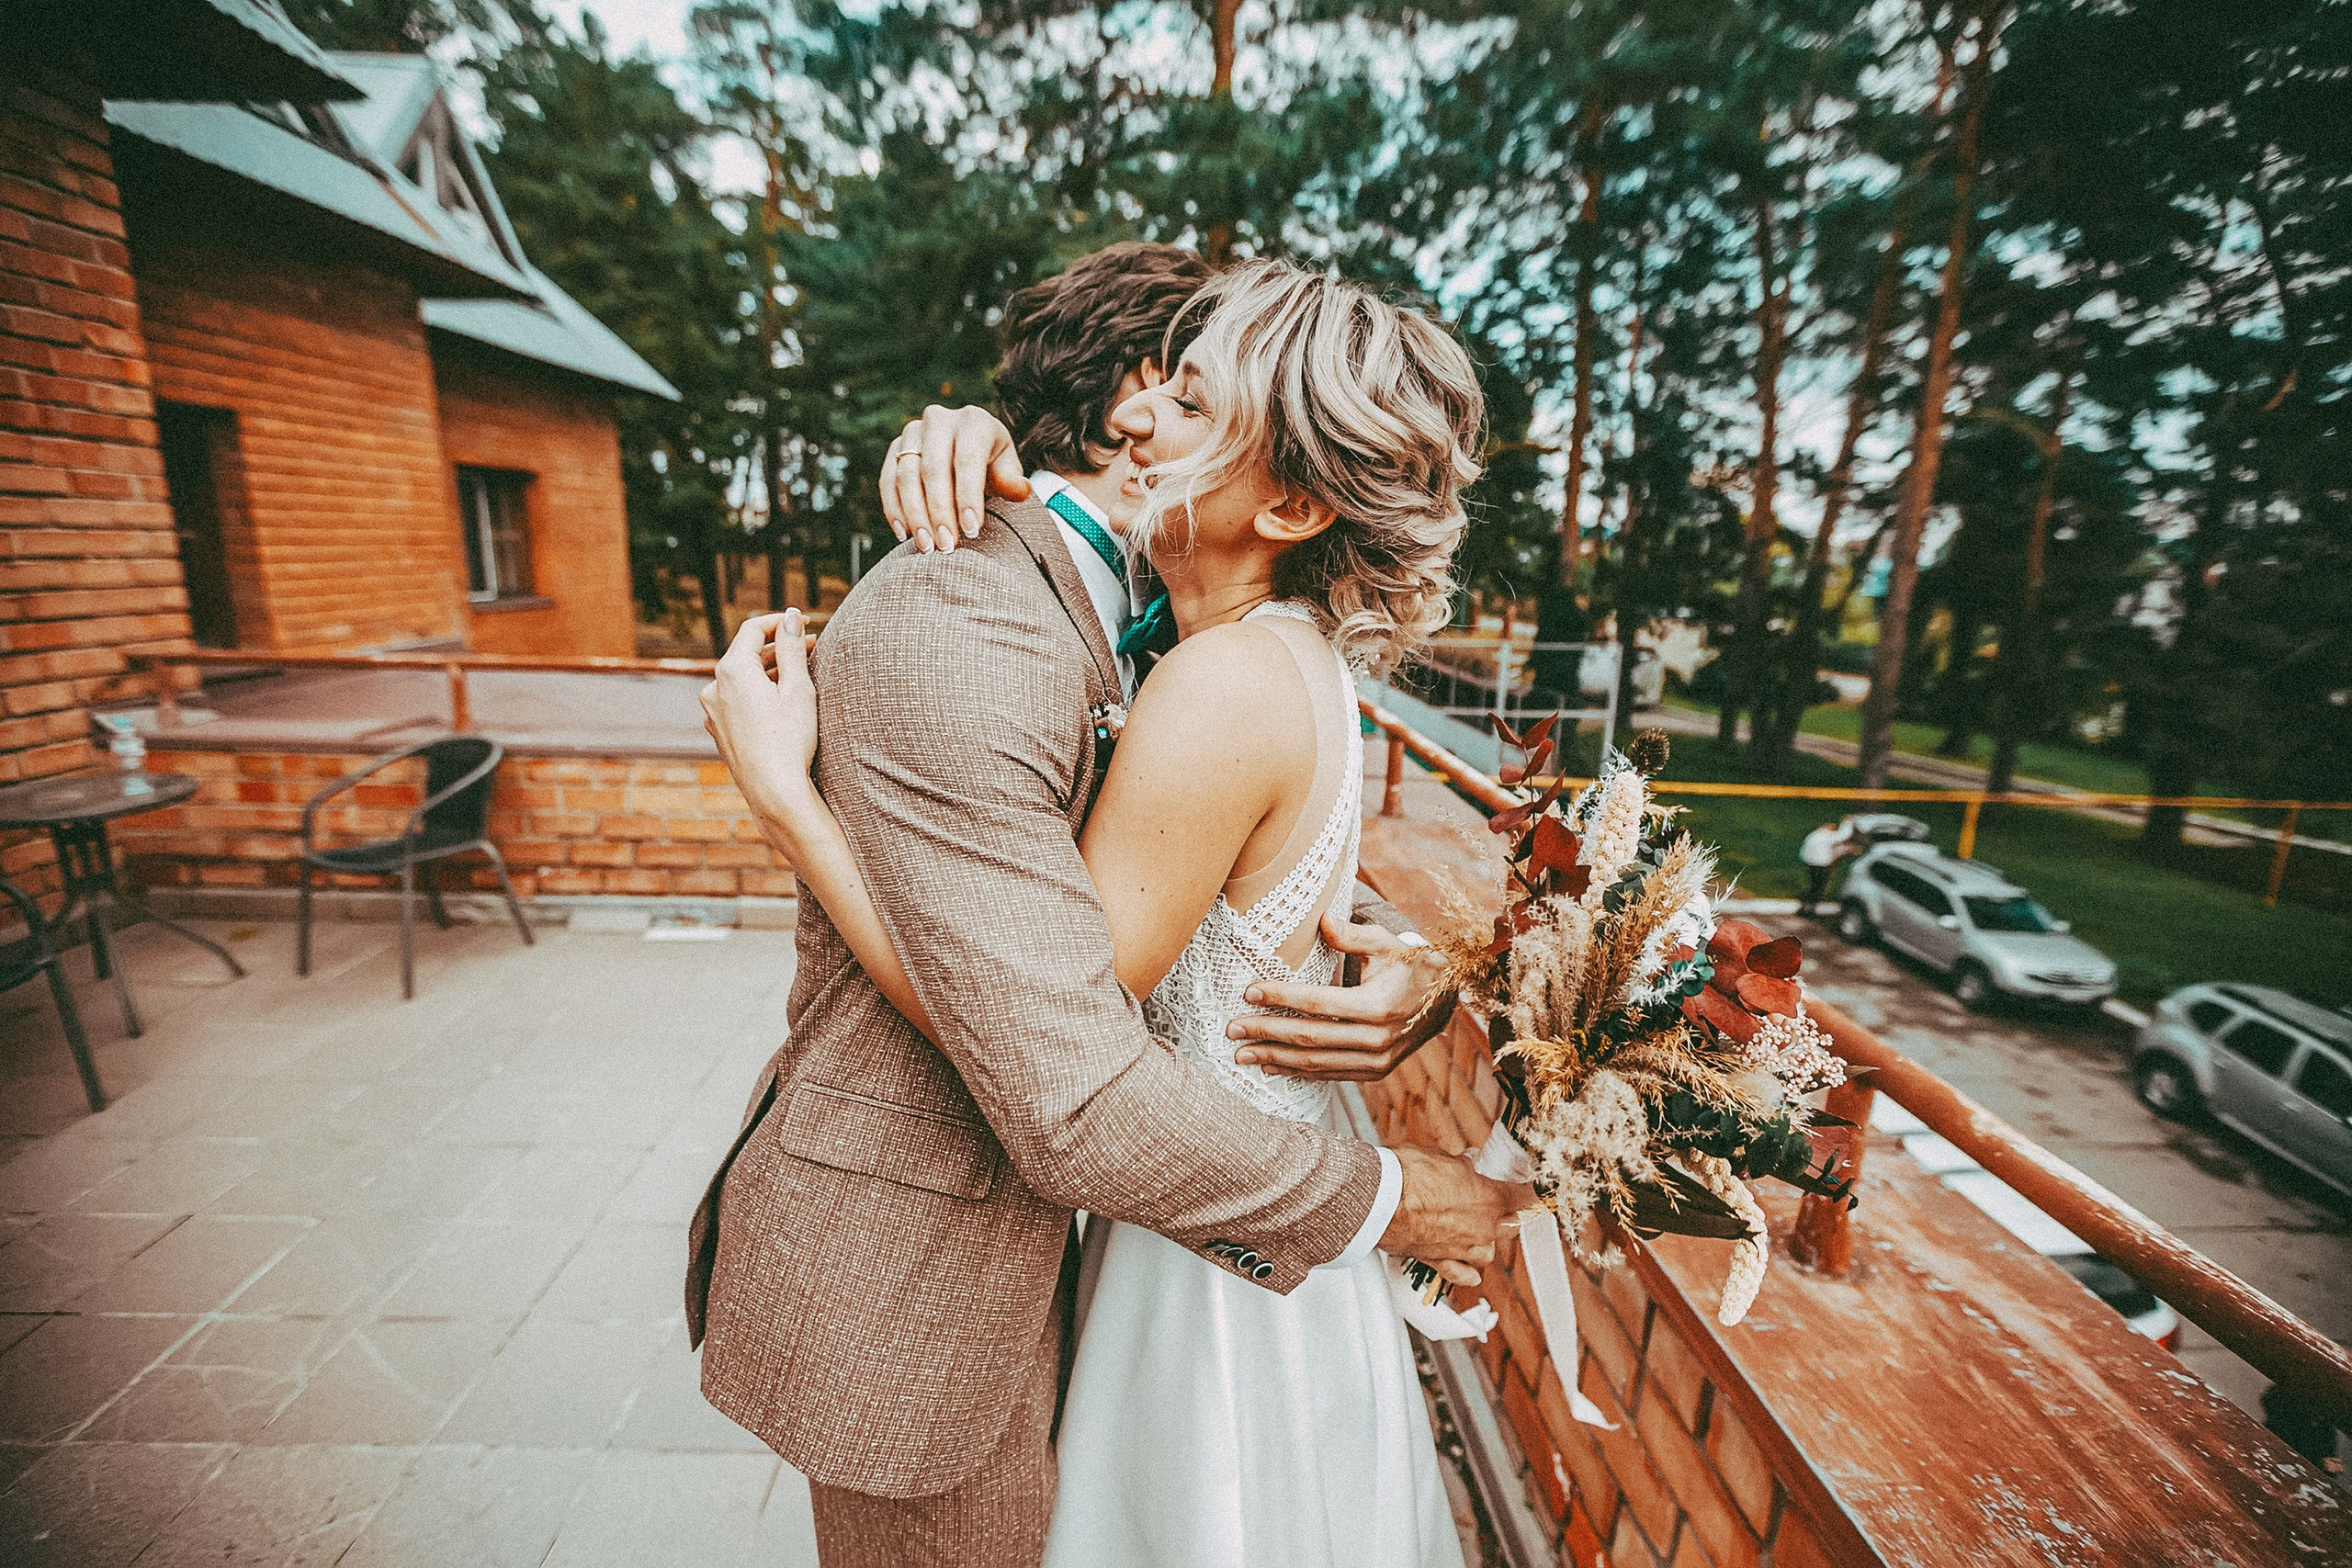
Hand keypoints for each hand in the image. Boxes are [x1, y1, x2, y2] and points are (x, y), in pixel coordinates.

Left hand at [700, 609, 818, 813]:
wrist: (773, 792)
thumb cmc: (789, 740)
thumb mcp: (797, 688)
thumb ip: (791, 647)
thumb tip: (790, 616)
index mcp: (731, 670)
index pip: (753, 629)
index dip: (781, 621)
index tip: (806, 623)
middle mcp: (714, 688)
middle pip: (747, 654)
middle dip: (778, 647)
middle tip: (811, 647)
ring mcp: (713, 712)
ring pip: (742, 679)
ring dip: (770, 671)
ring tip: (800, 675)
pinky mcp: (719, 731)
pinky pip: (738, 701)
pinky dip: (758, 693)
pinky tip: (780, 703)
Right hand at [879, 405, 1030, 553]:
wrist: (966, 447)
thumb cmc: (990, 461)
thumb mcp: (1006, 467)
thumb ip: (1012, 480)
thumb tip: (1019, 490)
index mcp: (974, 421)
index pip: (967, 460)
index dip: (968, 496)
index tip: (971, 530)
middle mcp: (939, 420)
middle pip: (933, 469)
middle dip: (939, 512)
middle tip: (947, 546)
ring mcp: (913, 432)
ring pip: (906, 476)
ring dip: (915, 515)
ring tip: (927, 546)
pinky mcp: (895, 448)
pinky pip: (887, 480)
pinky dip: (894, 509)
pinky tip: (904, 534)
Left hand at [1227, 911, 1454, 1079]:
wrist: (1445, 1000)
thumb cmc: (1409, 964)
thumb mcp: (1387, 942)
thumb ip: (1352, 934)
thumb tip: (1320, 922)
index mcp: (1378, 1005)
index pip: (1318, 1003)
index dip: (1280, 997)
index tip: (1248, 992)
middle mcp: (1377, 1039)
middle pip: (1310, 1038)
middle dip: (1266, 1033)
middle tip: (1231, 1028)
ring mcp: (1377, 1061)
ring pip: (1316, 1063)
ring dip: (1275, 1058)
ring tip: (1240, 1054)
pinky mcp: (1375, 1072)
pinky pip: (1330, 1074)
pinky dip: (1298, 1071)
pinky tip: (1271, 1065)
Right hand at [1379, 1145, 1533, 1289]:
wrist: (1379, 1201)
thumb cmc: (1408, 1175)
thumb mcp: (1441, 1158)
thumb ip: (1460, 1166)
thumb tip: (1467, 1164)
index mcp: (1488, 1198)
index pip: (1524, 1197)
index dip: (1529, 1191)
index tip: (1531, 1188)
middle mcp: (1481, 1228)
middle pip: (1511, 1227)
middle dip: (1508, 1216)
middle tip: (1499, 1205)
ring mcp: (1461, 1248)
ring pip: (1488, 1253)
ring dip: (1485, 1243)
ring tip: (1476, 1231)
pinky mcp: (1438, 1262)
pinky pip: (1462, 1274)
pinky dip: (1467, 1272)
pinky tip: (1469, 1271)